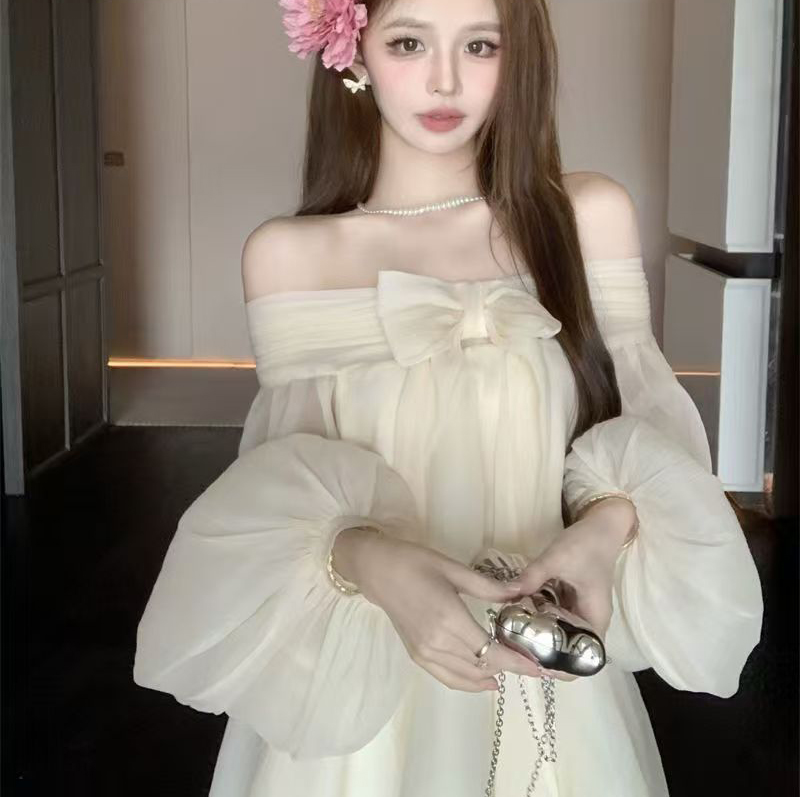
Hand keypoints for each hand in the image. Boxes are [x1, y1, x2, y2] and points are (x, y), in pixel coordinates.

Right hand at [333, 530, 545, 692]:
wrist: (377, 570)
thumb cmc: (415, 562)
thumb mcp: (454, 569)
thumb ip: (489, 587)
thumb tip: (521, 591)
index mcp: (450, 620)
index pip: (491, 651)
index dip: (517, 663)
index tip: (539, 669)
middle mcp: (437, 643)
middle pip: (481, 666)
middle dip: (509, 668)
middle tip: (531, 664)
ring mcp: (425, 653)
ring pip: (465, 676)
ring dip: (489, 677)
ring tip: (512, 671)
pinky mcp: (417, 656)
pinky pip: (447, 677)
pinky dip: (467, 682)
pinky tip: (483, 679)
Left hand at [509, 503, 633, 681]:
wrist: (602, 524)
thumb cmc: (586, 543)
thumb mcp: (557, 557)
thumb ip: (533, 576)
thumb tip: (507, 594)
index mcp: (594, 617)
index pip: (584, 659)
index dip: (562, 668)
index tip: (535, 664)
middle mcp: (589, 619)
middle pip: (569, 649)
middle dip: (543, 652)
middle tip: (515, 649)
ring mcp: (580, 609)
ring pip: (560, 633)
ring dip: (539, 635)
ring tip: (512, 635)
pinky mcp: (571, 599)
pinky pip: (554, 615)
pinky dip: (539, 616)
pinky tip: (519, 612)